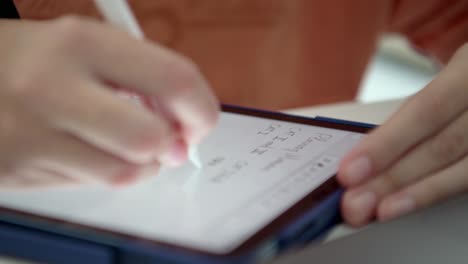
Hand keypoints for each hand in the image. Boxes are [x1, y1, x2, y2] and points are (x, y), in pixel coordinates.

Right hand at [0, 16, 218, 188]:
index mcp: (83, 42)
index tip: (202, 120)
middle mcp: (55, 88)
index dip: (201, 108)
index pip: (173, 80)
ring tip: (127, 144)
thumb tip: (185, 121)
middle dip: (174, 146)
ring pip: (124, 172)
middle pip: (150, 138)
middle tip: (173, 142)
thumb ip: (141, 76)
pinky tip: (94, 151)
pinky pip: (92, 184)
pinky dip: (108, 172)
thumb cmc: (33, 58)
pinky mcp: (20, 170)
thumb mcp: (86, 43)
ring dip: (142, 164)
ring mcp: (33, 134)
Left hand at [338, 43, 467, 225]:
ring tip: (381, 210)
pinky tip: (411, 202)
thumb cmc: (467, 80)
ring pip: (463, 169)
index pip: (426, 111)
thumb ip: (417, 108)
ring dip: (416, 192)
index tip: (350, 170)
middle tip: (356, 201)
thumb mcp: (449, 75)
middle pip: (442, 146)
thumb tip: (365, 150)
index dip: (386, 144)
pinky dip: (438, 191)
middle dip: (393, 177)